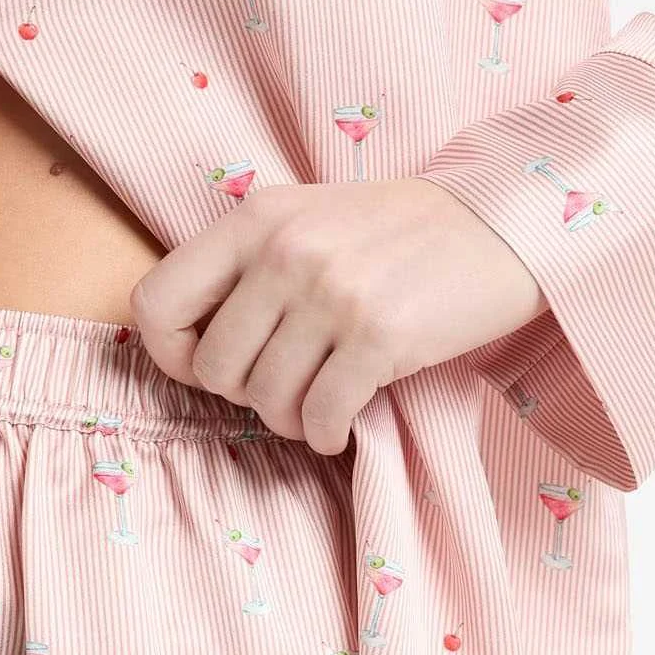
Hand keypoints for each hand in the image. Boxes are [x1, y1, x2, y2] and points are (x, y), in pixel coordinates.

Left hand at [129, 177, 546, 454]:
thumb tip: (184, 344)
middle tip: (284, 386)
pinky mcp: (380, 336)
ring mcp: (332, 294)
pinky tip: (344, 422)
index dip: (172, 353)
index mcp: (254, 220)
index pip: (156, 303)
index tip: (207, 365)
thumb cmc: (396, 236)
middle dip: (244, 395)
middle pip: (214, 369)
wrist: (498, 225)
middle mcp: (285, 252)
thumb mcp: (306, 220)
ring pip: (266, 400)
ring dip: (290, 419)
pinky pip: (320, 416)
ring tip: (318, 404)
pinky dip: (326, 434)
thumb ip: (245, 266)